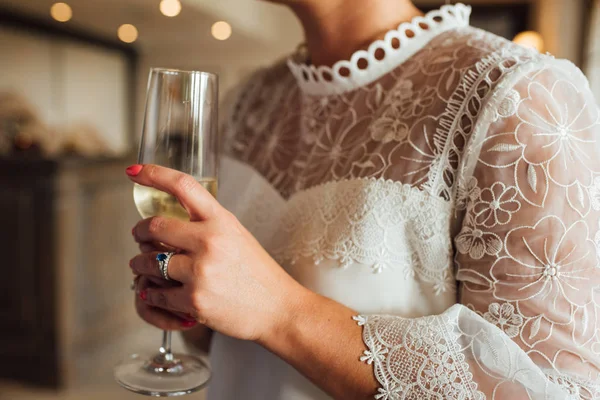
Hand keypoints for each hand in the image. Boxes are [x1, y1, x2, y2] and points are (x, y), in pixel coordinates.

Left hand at [127, 164, 305, 341]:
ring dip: (139, 263)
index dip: (154, 174)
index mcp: (222, 221)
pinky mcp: (194, 300)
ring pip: (148, 261)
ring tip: (142, 264)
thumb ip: (208, 224)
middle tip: (138, 234)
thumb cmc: (258, 273)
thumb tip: (173, 217)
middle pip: (155, 226)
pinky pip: (156, 293)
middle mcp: (210, 242)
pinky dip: (151, 292)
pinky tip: (155, 290)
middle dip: (140, 230)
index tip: (135, 171)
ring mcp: (201, 271)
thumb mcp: (237, 236)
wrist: (278, 309)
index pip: (183, 186)